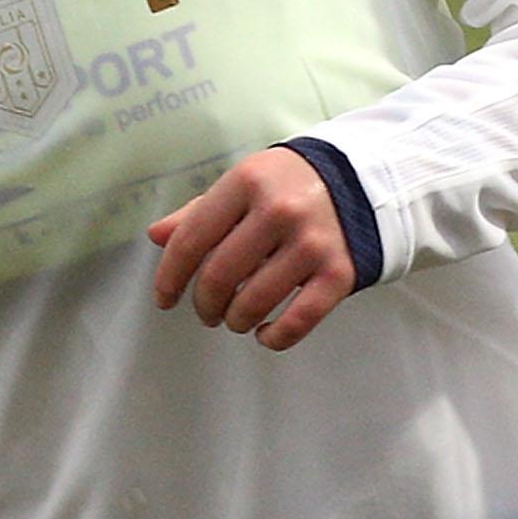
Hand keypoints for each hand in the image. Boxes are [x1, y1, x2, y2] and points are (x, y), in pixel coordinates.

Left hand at [148, 147, 355, 351]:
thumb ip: (198, 212)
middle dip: (204, 304)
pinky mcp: (340, 272)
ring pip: (255, 302)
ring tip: (234, 319)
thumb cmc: (287, 185)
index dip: (170, 276)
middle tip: (205, 312)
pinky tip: (264, 333)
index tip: (164, 298)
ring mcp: (312, 243)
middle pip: (220, 275)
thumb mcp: (242, 184)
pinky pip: (300, 319)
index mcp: (246, 182)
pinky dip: (275, 336)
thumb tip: (156, 236)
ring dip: (235, 320)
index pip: (192, 239)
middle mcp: (279, 211)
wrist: (362, 181)